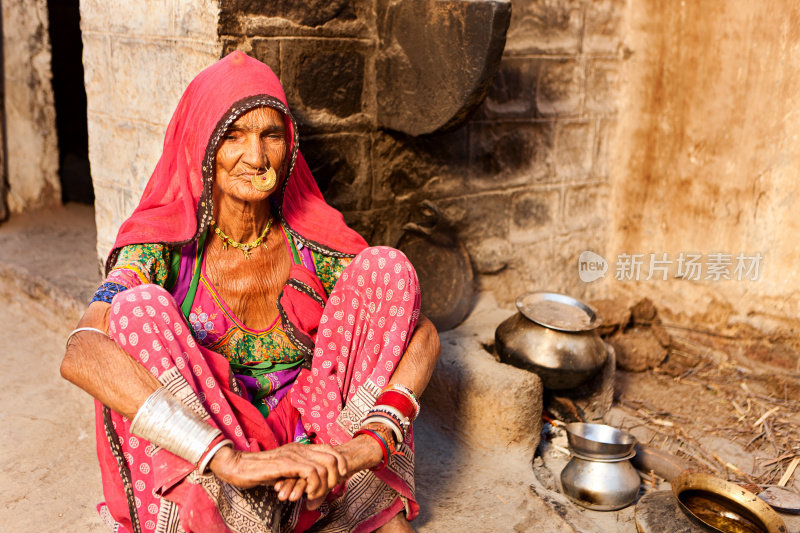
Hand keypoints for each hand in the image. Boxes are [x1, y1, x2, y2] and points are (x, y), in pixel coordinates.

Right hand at [209, 443, 347, 506]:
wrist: (237, 466)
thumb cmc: (258, 471)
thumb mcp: (283, 471)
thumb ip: (298, 473)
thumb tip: (312, 484)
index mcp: (300, 448)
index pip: (330, 449)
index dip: (339, 463)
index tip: (340, 478)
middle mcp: (299, 448)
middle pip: (332, 457)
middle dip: (335, 477)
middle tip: (328, 491)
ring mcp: (293, 454)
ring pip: (324, 466)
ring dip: (323, 485)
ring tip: (313, 496)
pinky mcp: (286, 463)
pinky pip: (311, 472)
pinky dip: (314, 486)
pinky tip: (307, 495)